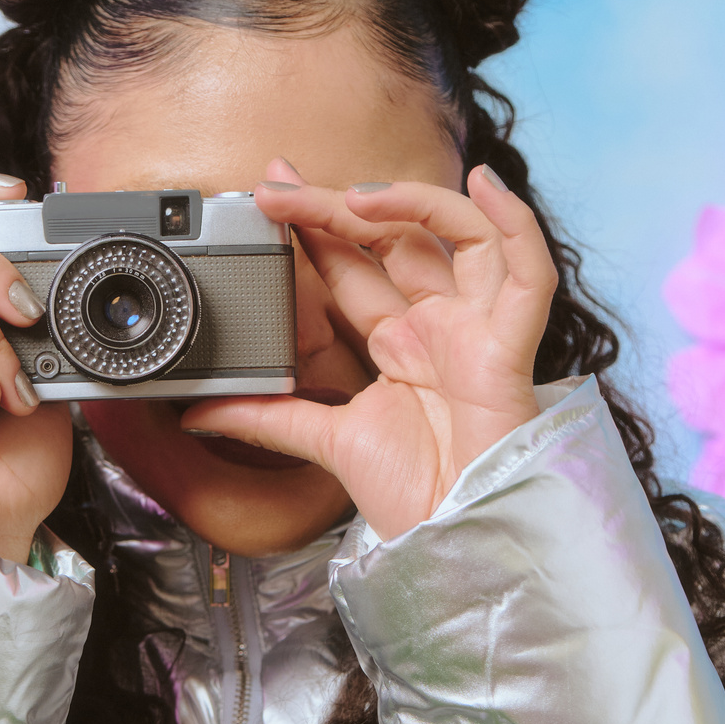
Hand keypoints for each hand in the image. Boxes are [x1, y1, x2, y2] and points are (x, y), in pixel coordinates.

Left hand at [182, 163, 557, 539]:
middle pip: (396, 240)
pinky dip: (515, 224)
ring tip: (355, 195)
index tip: (270, 190)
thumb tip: (195, 413)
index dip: (316, 223)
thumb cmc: (411, 496)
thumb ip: (264, 420)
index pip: (355, 264)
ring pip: (461, 237)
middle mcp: (440, 326)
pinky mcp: (509, 348)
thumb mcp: (323, 441)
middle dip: (339, 202)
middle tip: (280, 180)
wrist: (454, 543)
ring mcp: (477, 330)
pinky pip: (529, 275)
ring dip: (413, 202)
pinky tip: (487, 185)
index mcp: (400, 343)